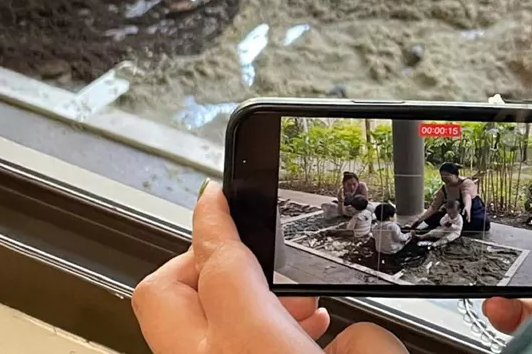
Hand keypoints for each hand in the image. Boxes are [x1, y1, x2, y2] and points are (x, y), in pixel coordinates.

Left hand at [133, 183, 408, 353]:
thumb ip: (366, 338)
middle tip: (248, 252)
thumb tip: (355, 336)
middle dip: (201, 261)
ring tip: (289, 310)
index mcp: (247, 343)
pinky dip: (241, 340)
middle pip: (164, 289)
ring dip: (227, 307)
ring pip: (183, 328)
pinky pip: (207, 353)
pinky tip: (293, 347)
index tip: (216, 193)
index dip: (215, 214)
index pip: (215, 256)